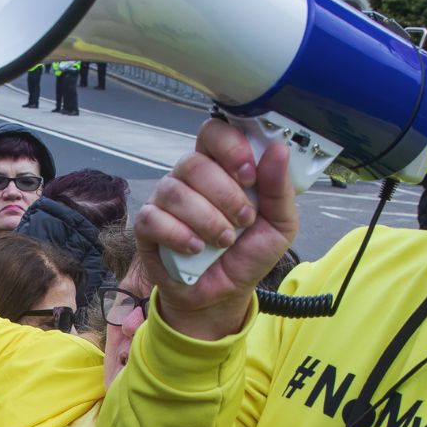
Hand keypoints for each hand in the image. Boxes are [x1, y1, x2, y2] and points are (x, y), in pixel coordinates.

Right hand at [133, 117, 299, 340]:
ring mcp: (164, 200)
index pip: (213, 132)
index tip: (249, 174)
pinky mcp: (147, 226)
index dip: (229, 147)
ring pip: (174, 191)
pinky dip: (179, 235)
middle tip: (243, 220)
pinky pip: (154, 218)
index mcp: (220, 167)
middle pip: (193, 162)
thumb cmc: (248, 253)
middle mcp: (189, 178)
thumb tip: (278, 149)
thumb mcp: (279, 224)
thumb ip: (279, 188)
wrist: (224, 294)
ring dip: (206, 219)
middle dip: (224, 194)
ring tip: (224, 241)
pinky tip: (196, 249)